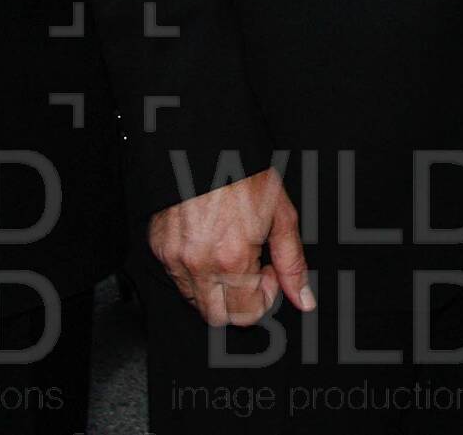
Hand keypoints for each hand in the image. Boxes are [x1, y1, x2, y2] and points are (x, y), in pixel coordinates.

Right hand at [148, 167, 313, 327]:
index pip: (246, 315)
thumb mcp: (281, 214)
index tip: (269, 271)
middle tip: (252, 266)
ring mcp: (174, 258)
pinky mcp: (158, 248)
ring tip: (231, 252)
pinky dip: (195, 271)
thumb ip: (293, 263)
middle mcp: (199, 264)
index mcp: (232, 258)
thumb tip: (304, 299)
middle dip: (239, 301)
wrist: (205, 144)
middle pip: (217, 317)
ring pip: (194, 300)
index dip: (265, 297)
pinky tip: (211, 243)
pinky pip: (176, 277)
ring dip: (216, 288)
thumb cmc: (244, 172)